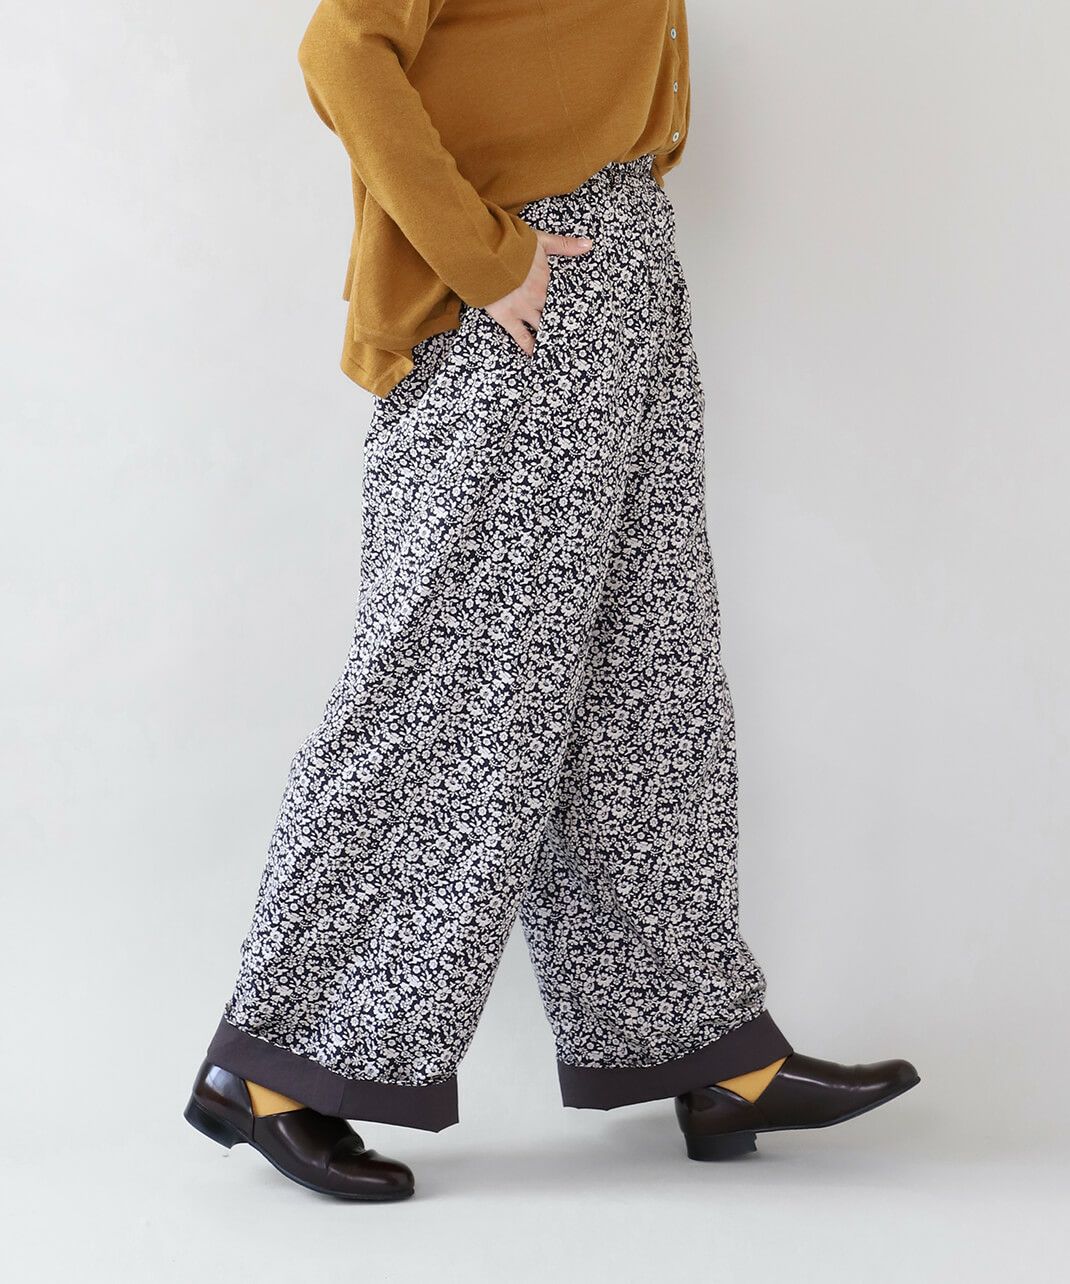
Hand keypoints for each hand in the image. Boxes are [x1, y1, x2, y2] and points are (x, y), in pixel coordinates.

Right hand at [484, 231, 593, 354]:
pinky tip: (537, 356)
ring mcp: (524, 310)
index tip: (586, 315)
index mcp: (548, 281)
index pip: (566, 297)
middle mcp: (539, 298)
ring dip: (551, 338)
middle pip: (557, 315)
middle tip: (577, 337)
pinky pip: (522, 338)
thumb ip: (565, 245)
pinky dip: (530, 348)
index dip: (574, 306)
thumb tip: (589, 244)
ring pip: (543, 328)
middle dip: (565, 325)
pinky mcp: (508, 318)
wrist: (486, 253)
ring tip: (561, 349)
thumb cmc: (511, 245)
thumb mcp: (541, 240)